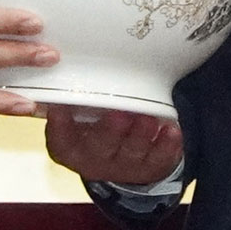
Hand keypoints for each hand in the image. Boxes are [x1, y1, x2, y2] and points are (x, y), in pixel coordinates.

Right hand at [43, 105, 184, 187]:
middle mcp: (93, 159)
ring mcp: (122, 166)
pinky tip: (171, 131)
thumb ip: (75, 98)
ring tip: (149, 118)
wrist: (121, 159)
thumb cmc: (94, 126)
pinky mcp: (148, 168)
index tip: (59, 109)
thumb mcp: (78, 116)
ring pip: (132, 152)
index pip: (60, 140)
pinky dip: (166, 145)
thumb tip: (65, 61)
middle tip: (119, 113)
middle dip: (110, 130)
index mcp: (70, 147)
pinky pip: (158, 159)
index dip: (59, 127)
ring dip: (140, 134)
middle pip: (100, 147)